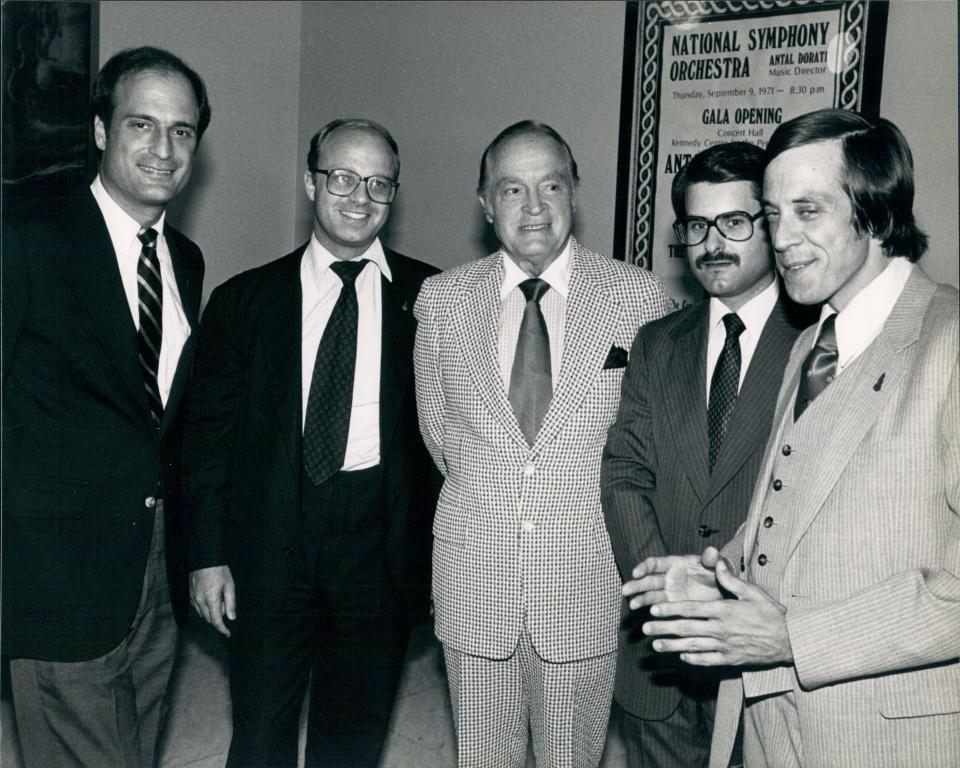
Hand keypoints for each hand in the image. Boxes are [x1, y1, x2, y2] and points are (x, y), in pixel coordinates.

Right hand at [189, 565, 235, 636]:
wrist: (204, 558)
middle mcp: (200, 601)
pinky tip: (211, 596)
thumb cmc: (219, 570)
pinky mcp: (190, 595)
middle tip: (225, 603)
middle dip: (219, 616)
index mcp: (211, 599)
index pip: (216, 621)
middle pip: (209, 619)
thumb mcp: (229, 585)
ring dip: (211, 612)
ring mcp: (193, 598)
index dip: (222, 629)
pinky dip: (205, 607)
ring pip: (202, 614)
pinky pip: (197, 607)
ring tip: (218, 596)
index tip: (228, 633)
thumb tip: (231, 617)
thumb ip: (230, 603)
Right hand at [621, 548, 723, 609]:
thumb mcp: (715, 566)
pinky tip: (643, 615)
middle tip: (625, 591)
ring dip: (639, 598)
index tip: (635, 573)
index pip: (654, 563)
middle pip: (648, 580)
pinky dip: (649, 610)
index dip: (644, 567)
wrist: (723, 591)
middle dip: (636, 585)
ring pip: (650, 594)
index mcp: (674, 563)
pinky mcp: (672, 605)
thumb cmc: (717, 574)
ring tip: (632, 605)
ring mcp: (668, 592)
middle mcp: (667, 577)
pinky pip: (657, 607)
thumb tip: (713, 551)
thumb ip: (711, 560)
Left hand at [642, 557, 792, 666]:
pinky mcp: (731, 660)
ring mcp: (725, 646)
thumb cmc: (770, 613)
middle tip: (645, 627)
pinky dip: (692, 658)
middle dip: (663, 628)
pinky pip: (707, 660)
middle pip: (686, 629)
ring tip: (655, 645)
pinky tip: (680, 656)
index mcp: (723, 610)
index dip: (670, 610)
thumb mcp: (752, 592)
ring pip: (692, 646)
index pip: (690, 609)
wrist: (789, 641)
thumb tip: (716, 561)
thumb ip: (730, 579)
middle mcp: (721, 629)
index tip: (654, 610)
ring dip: (671, 646)